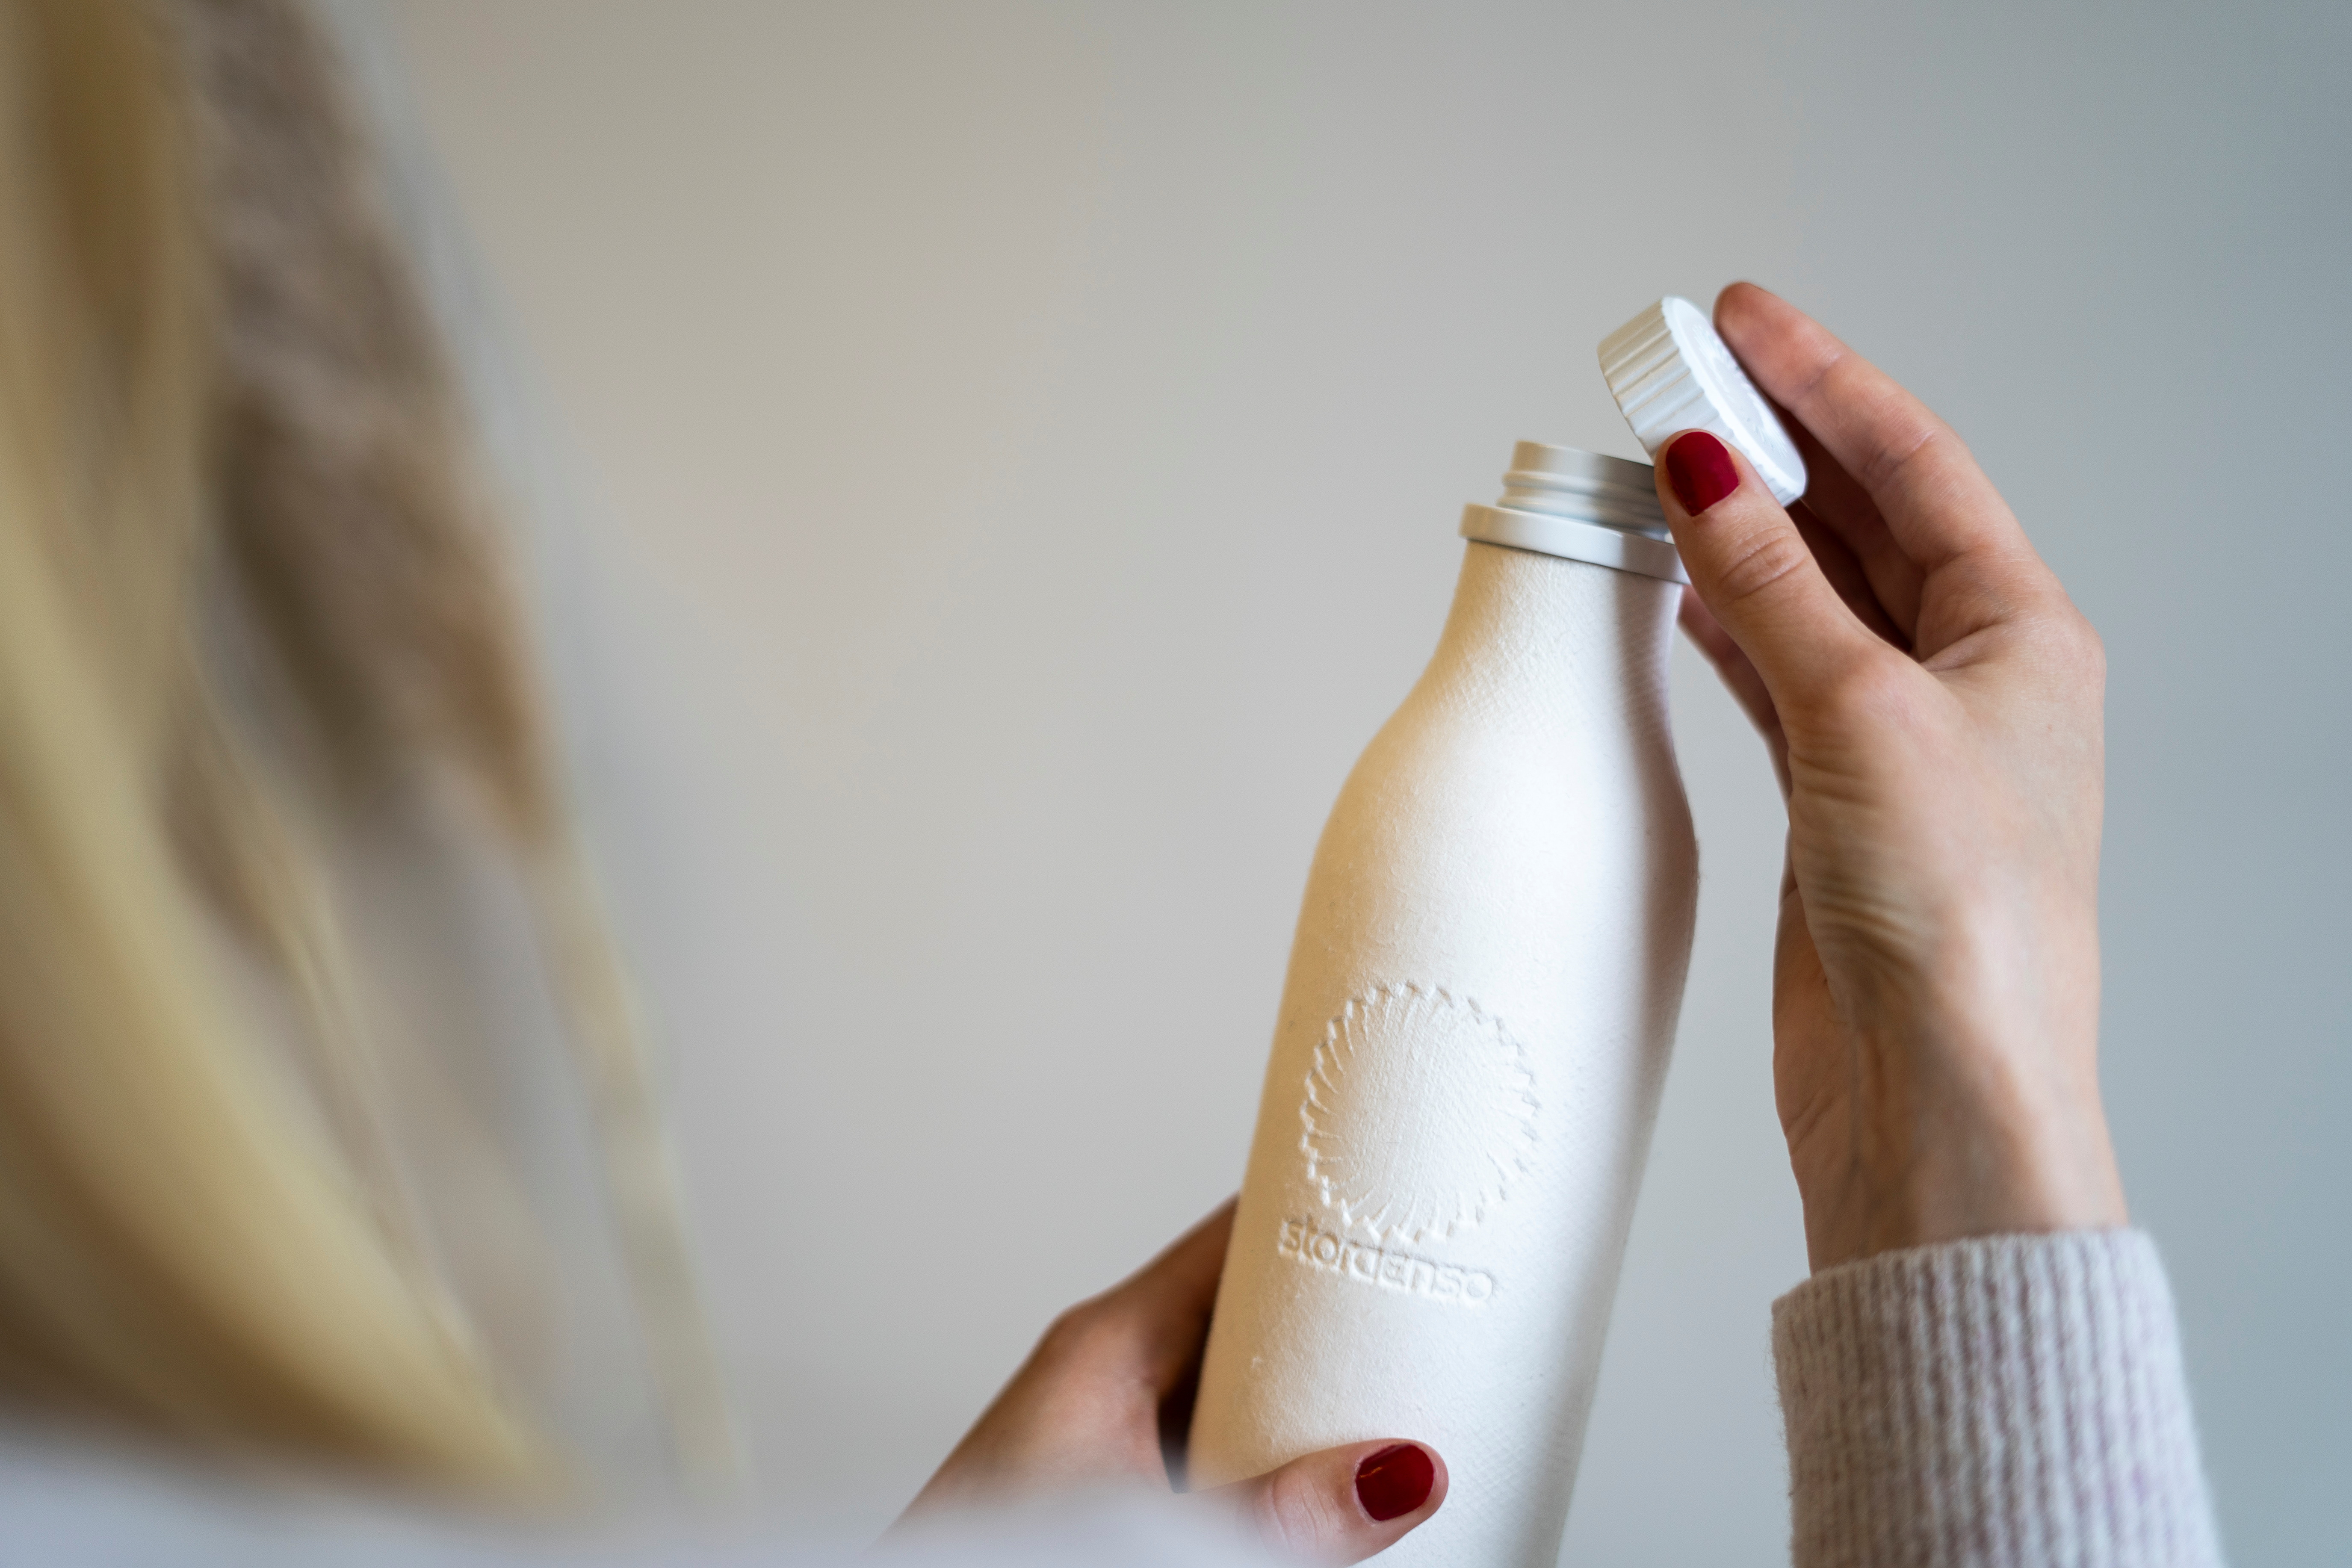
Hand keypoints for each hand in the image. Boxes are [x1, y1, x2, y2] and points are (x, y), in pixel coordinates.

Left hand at [894, 1201, 1445, 1562]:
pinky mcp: (1107, 1484)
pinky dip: (1269, 1443)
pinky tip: (1320, 1476)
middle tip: (1434, 1303)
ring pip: (1234, 1379)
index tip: (1401, 1186)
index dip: (1319, 1204)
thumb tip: (1400, 1473)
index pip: (1235, 1232)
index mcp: (1107, 1342)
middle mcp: (1105, 1370)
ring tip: (1401, 1389)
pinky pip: (1212, 1437)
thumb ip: (1282, 1513)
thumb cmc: (986, 1555)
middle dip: (1335, 1314)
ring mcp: (1105, 1428)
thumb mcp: (1159, 1530)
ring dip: (1305, 1389)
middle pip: (1247, 1307)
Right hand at [1660, 283, 2127, 1273]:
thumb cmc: (1954, 923)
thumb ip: (1772, 587)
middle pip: (1859, 521)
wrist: (1934, 1093)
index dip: (1823, 382)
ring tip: (1662, 461)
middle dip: (1772, 445)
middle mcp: (1967, 680)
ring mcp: (1895, 742)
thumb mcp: (1860, 713)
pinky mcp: (1833, 804)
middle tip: (1677, 377)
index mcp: (2022, 638)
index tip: (1740, 321)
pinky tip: (1681, 583)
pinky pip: (1775, 674)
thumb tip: (1709, 470)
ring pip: (1808, 595)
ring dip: (1739, 529)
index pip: (1913, 467)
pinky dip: (1726, 621)